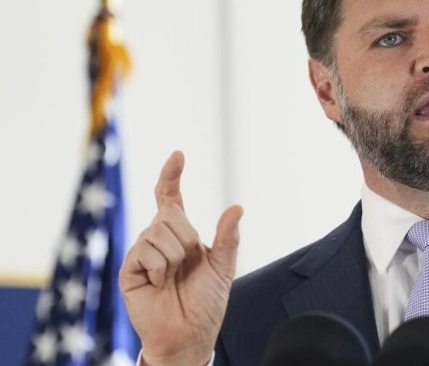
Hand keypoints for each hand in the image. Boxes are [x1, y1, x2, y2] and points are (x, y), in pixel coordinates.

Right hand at [120, 151, 242, 364]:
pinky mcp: (129, 269)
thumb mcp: (223, 267)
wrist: (189, 334)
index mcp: (180, 234)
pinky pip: (145, 251)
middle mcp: (158, 238)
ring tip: (173, 277)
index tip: (178, 155)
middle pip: (170, 214)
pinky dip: (160, 268)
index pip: (170, 196)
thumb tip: (237, 207)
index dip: (172, 175)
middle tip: (188, 263)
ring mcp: (141, 252)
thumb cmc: (205, 302)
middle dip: (187, 237)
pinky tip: (159, 284)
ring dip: (174, 256)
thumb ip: (228, 238)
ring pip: (158, 231)